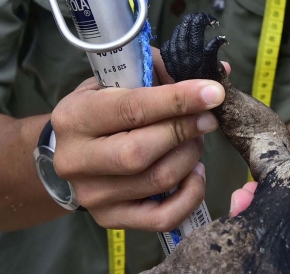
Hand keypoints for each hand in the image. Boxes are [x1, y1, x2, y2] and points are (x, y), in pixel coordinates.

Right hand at [51, 48, 225, 231]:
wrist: (71, 151)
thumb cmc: (103, 108)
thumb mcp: (121, 80)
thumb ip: (163, 71)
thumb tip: (218, 73)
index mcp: (76, 116)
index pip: (132, 109)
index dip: (178, 101)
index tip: (213, 93)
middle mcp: (76, 160)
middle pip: (142, 151)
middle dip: (185, 131)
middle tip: (207, 119)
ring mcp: (92, 195)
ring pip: (158, 180)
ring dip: (190, 157)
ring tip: (194, 141)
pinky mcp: (110, 218)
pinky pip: (163, 217)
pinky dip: (190, 195)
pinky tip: (194, 173)